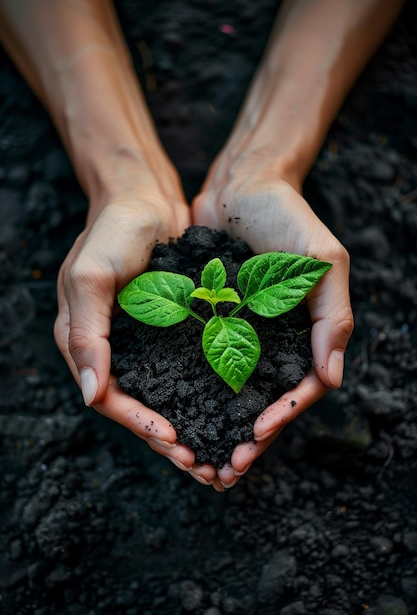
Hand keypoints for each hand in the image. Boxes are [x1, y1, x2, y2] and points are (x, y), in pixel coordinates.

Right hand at [53, 159, 202, 468]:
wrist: (145, 196)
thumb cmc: (113, 231)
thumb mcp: (91, 276)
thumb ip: (88, 334)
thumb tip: (91, 395)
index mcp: (86, 342)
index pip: (110, 397)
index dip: (140, 424)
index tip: (175, 441)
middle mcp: (114, 349)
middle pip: (138, 407)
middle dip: (168, 440)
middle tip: (203, 466)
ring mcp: (143, 343)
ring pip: (163, 397)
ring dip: (188, 427)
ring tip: (216, 456)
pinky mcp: (170, 332)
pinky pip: (184, 373)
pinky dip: (200, 397)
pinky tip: (225, 413)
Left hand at [192, 149, 353, 486]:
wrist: (240, 184)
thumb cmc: (289, 216)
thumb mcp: (323, 261)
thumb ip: (333, 316)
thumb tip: (333, 379)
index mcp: (302, 333)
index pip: (299, 387)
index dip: (282, 415)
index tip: (256, 434)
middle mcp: (270, 340)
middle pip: (262, 400)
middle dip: (247, 437)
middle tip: (225, 470)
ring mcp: (237, 333)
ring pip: (229, 392)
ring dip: (218, 426)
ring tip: (199, 458)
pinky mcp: (206, 321)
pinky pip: (200, 363)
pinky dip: (192, 392)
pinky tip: (175, 414)